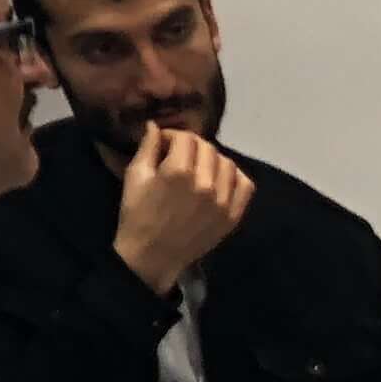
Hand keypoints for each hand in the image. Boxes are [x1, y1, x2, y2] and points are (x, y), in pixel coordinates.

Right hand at [113, 125, 252, 293]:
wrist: (152, 256)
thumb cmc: (137, 214)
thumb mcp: (134, 177)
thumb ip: (147, 147)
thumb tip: (155, 125)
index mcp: (178, 171)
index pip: (185, 137)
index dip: (172, 135)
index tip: (163, 143)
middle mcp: (206, 183)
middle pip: (208, 148)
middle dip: (191, 146)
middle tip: (179, 155)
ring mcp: (223, 201)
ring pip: (227, 163)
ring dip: (212, 159)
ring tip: (199, 168)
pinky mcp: (233, 215)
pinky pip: (245, 185)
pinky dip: (235, 176)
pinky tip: (219, 180)